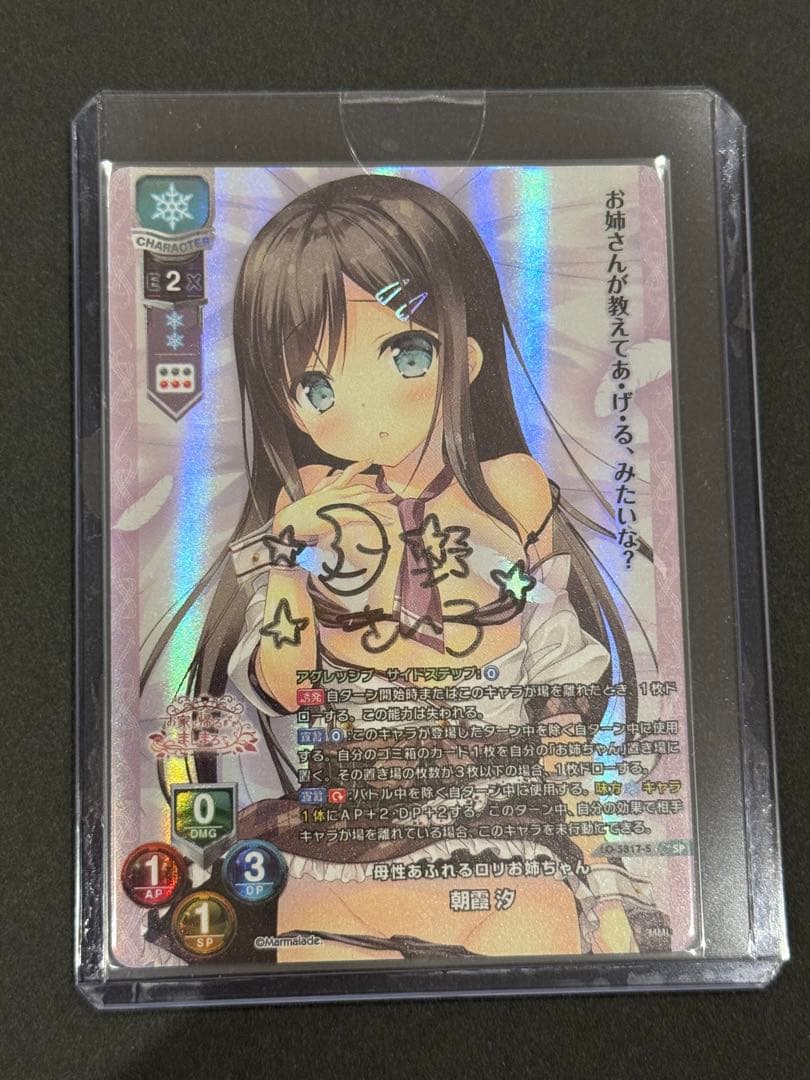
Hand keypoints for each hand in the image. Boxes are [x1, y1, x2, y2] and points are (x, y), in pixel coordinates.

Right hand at [272, 461, 395, 544]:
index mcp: (330, 488)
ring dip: (381, 503)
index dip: (360, 465)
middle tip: (390, 495)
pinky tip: (386, 521)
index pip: (348, 472)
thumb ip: (324, 484)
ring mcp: (340, 503)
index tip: (370, 458)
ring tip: (391, 507)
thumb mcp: (313, 495)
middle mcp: (337, 493)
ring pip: (366, 499)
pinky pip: (364, 515)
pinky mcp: (341, 515)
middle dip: (377, 492)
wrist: (290, 520)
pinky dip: (377, 518)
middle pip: (362, 488)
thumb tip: (335, 476)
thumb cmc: (299, 512)